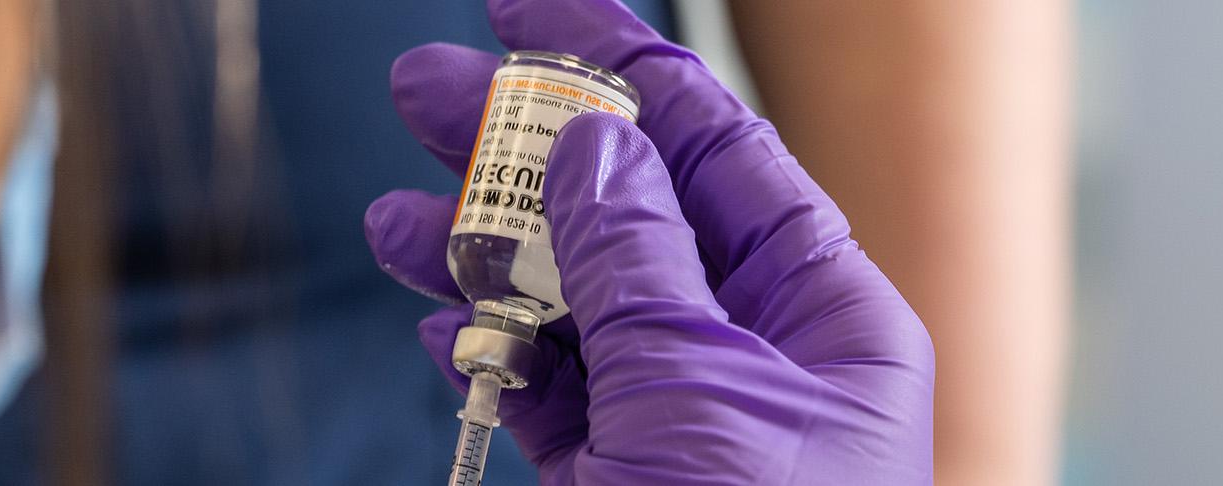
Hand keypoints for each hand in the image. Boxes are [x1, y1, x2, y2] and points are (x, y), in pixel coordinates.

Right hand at [365, 0, 933, 482]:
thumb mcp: (702, 396)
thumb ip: (641, 262)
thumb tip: (595, 142)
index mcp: (825, 311)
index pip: (718, 146)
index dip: (622, 64)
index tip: (528, 5)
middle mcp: (761, 355)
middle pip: (633, 210)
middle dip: (528, 146)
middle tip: (423, 89)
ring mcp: (688, 423)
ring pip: (579, 303)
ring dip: (487, 255)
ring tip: (397, 218)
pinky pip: (556, 395)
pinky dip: (494, 358)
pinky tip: (442, 324)